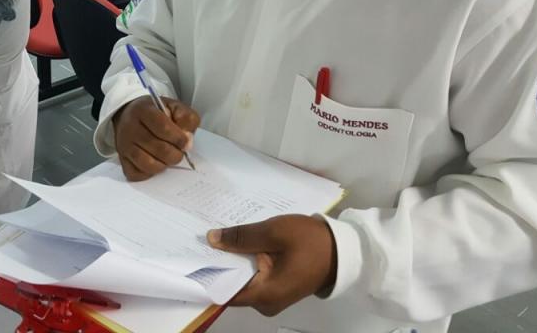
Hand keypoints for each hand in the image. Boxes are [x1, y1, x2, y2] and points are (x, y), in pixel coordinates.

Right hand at [112, 97, 199, 180]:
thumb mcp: (174, 106)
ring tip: (166, 158)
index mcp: (144, 111)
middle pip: (159, 149)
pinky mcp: (122, 159)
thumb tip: (187, 140)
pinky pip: (136, 174)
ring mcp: (124, 145)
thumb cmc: (155, 112)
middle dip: (175, 154)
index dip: (179, 138)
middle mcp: (130, 128)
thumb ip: (186, 119)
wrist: (129, 114)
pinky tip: (154, 163)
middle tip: (178, 151)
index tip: (185, 142)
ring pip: (148, 164)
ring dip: (163, 165)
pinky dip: (148, 173)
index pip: (163, 127)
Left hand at [207, 215, 337, 316]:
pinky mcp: (275, 287)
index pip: (223, 291)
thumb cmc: (310, 242)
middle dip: (218, 261)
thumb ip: (241, 237)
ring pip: (241, 278)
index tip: (193, 253)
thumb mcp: (274, 233)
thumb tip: (211, 239)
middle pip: (231, 283)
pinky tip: (236, 240)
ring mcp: (270, 297)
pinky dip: (245, 260)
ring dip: (232, 258)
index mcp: (264, 295)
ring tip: (215, 235)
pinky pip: (253, 275)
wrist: (343, 250)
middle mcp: (264, 303)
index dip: (207, 272)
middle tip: (200, 236)